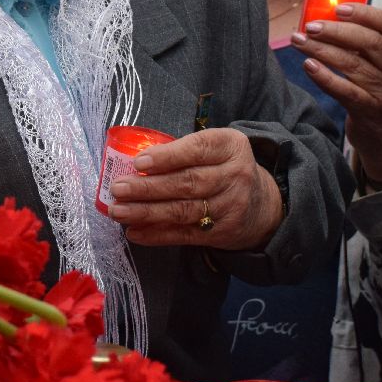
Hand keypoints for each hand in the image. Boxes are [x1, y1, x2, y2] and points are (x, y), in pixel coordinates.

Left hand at [107, 128, 283, 250]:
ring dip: (147, 212)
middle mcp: (234, 176)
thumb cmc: (224, 168)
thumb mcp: (216, 148)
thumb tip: (135, 162)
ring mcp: (230, 207)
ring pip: (184, 210)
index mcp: (230, 147)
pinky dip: (157, 234)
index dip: (167, 157)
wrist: (263, 205)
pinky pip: (185, 234)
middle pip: (187, 183)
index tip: (138, 162)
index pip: (197, 150)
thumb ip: (183, 150)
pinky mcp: (222, 233)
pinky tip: (134, 232)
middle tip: (118, 189)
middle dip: (148, 187)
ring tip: (119, 211)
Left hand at [292, 3, 381, 186]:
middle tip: (311, 25)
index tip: (339, 8)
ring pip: (353, 65)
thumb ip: (366, 43)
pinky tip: (308, 65)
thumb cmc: (381, 89)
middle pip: (370, 43)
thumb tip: (326, 17)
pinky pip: (345, 91)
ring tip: (298, 40)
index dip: (367, 13)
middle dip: (337, 31)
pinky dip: (325, 77)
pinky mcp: (370, 111)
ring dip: (321, 50)